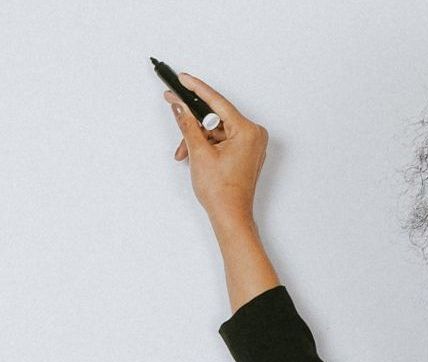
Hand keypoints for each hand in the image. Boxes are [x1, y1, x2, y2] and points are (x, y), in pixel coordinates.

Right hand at [163, 73, 267, 228]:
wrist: (231, 217)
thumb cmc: (222, 192)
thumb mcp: (199, 153)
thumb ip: (188, 125)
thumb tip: (179, 106)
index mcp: (247, 130)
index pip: (217, 101)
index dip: (196, 88)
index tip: (182, 79)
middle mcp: (253, 134)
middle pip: (216, 116)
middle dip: (193, 123)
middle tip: (174, 109)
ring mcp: (251, 144)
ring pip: (217, 130)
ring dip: (197, 138)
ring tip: (184, 153)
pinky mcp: (245, 152)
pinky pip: (223, 139)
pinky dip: (206, 145)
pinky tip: (194, 154)